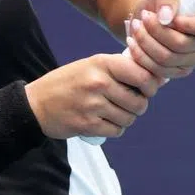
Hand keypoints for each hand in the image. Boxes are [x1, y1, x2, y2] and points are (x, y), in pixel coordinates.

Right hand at [24, 53, 162, 139]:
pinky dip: (115, 128)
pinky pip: (116, 130)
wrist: (36, 103)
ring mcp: (93, 104)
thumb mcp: (91, 65)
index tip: (148, 89)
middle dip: (139, 105)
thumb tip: (157, 79)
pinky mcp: (87, 124)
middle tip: (130, 103)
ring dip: (126, 118)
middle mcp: (98, 82)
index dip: (151, 85)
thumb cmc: (68, 83)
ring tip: (114, 112)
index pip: (142, 75)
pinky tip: (105, 121)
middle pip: (139, 101)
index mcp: (102, 63)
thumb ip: (120, 69)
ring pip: (129, 118)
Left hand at [125, 0, 194, 81]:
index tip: (166, 16)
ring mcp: (193, 60)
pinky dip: (141, 57)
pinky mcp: (177, 71)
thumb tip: (166, 17)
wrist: (150, 15)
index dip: (188, 24)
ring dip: (146, 42)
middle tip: (142, 17)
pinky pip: (159, 71)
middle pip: (181, 45)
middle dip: (156, 31)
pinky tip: (133, 41)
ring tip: (136, 26)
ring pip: (167, 59)